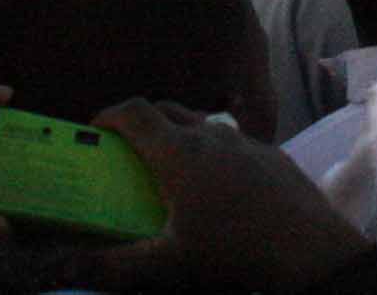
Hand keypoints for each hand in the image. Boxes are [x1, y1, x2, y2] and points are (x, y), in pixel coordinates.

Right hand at [77, 101, 376, 292]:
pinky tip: (218, 185)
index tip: (93, 128)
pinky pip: (233, 141)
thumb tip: (67, 267)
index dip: (109, 114)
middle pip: (167, 109)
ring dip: (179, 134)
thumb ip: (114, 266)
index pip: (135, 112)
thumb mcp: (167, 264)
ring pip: (202, 123)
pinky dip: (214, 151)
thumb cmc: (233, 252)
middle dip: (141, 121)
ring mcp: (245, 141)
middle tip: (126, 149)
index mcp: (179, 152)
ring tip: (171, 167)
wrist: (309, 250)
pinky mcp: (271, 153)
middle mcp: (210, 135)